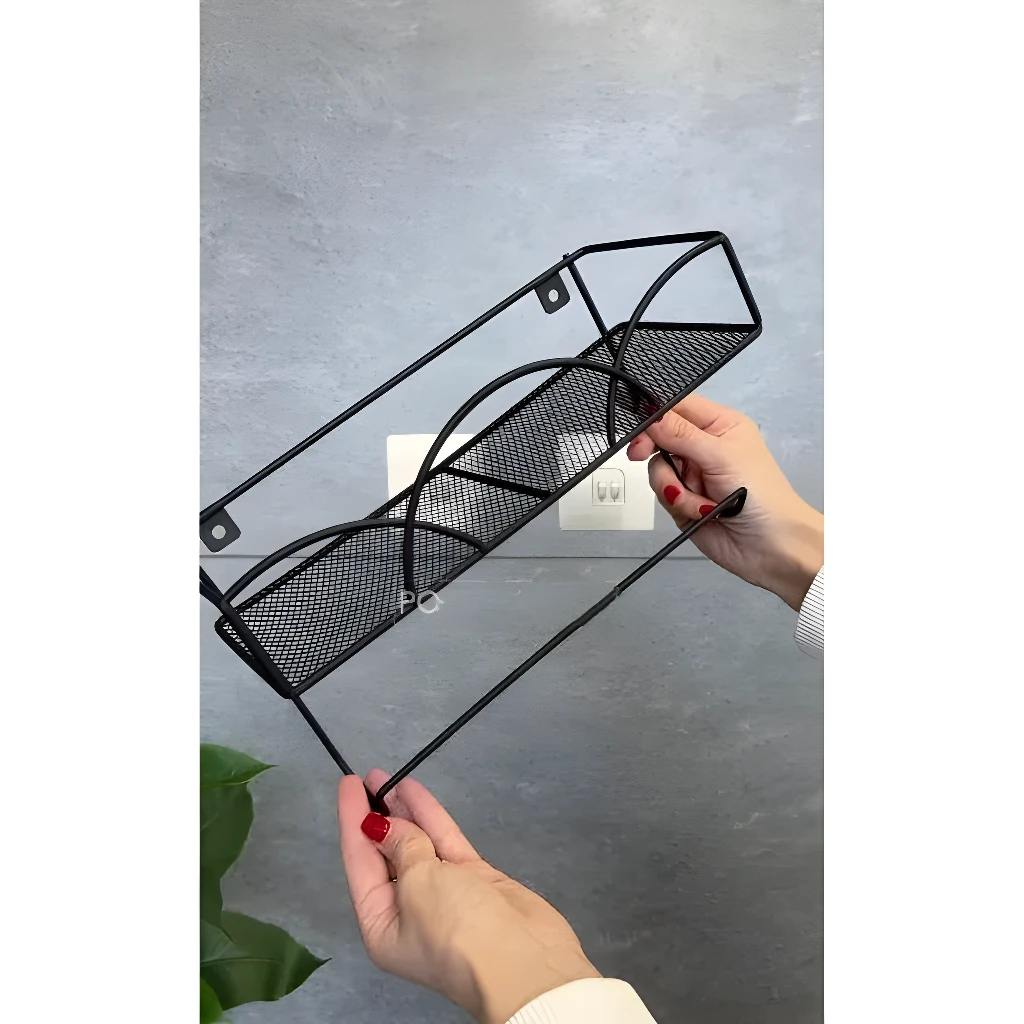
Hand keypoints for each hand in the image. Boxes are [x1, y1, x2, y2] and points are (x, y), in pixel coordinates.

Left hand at [338, 769, 599, 1023]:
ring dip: (403, 811)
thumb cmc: (454, 928)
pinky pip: (444, 842)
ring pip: (416, 843)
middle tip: (370, 775)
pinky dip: (431, 817)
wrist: (523, 958)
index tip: (348, 783)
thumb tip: (384, 826)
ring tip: (390, 775)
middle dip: (377, 814)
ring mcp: (443, 893)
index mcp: (381, 924)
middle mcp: (407, 910)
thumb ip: (402, 846)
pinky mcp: (473, 879)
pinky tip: (415, 791)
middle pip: (387, 853)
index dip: (352, 821)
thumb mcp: (417, 884)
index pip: (359, 864)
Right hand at [627, 394, 823, 610]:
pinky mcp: (684, 499)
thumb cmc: (766, 498)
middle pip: (660, 436)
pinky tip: (701, 510)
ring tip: (698, 498)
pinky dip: (679, 504)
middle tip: (642, 454)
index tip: (641, 428)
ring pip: (658, 468)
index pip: (678, 407)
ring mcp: (693, 474)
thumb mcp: (721, 456)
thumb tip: (653, 415)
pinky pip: (662, 494)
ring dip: (673, 486)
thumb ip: (681, 434)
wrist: (770, 546)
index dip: (656, 414)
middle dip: (653, 450)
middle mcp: (704, 447)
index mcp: (720, 425)